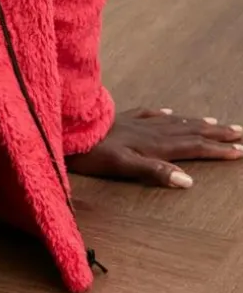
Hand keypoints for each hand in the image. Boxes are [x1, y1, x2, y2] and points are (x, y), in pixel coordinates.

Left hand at [67, 107, 242, 187]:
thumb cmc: (93, 154)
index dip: (217, 150)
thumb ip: (155, 172)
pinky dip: (163, 114)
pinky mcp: (122, 119)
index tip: (240, 151)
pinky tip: (168, 112)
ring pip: (174, 122)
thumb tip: (188, 180)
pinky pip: (149, 114)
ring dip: (196, 123)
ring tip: (214, 123)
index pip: (193, 147)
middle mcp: (150, 131)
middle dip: (216, 134)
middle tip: (240, 132)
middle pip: (190, 131)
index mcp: (154, 145)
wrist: (67, 130)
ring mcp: (136, 123)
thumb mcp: (124, 167)